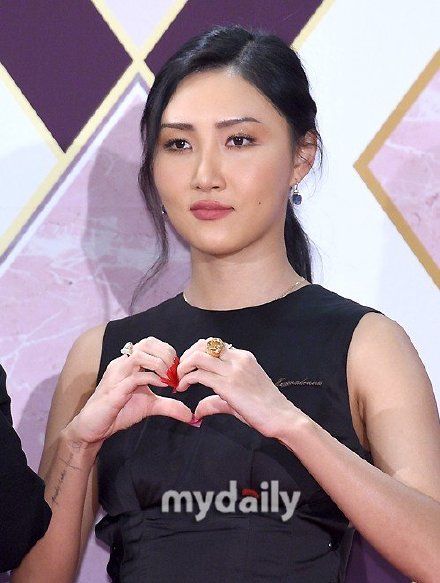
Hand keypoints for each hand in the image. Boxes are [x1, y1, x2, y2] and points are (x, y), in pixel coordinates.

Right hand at [67, 337, 193, 445]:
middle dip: (166, 354)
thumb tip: (190, 415)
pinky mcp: (115, 391)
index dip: (168, 351)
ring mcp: (117, 375)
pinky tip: (163, 385)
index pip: (150, 343)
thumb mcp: (150, 406)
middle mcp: (122, 364)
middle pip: (146, 343)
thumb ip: (169, 405)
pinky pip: (134, 377)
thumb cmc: (119, 411)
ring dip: (160, 363)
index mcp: (129, 363)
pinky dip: (152, 379)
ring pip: (139, 355)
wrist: (94, 427)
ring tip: (170, 377)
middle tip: (176, 370)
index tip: (178, 367)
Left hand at [176, 339, 298, 436]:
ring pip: (198, 356)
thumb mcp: (238, 399)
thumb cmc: (264, 410)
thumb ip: (215, 401)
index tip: (188, 366)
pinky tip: (182, 388)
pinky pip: (199, 374)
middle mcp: (238, 359)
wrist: (282, 418)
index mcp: (243, 357)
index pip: (213, 344)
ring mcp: (233, 370)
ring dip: (183, 366)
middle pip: (203, 345)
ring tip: (179, 379)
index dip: (196, 352)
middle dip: (187, 356)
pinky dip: (186, 379)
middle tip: (179, 371)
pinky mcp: (228, 384)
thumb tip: (197, 410)